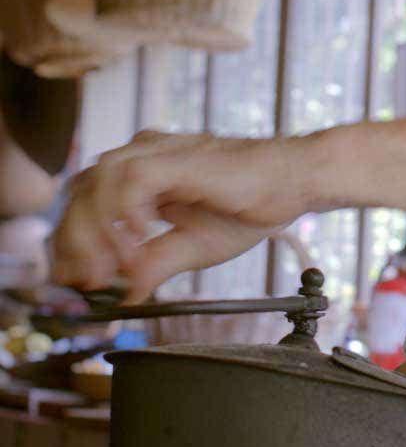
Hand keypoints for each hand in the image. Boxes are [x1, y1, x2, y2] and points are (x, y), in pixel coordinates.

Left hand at [51, 130, 312, 300]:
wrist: (294, 182)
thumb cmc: (251, 205)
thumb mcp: (195, 247)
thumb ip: (156, 264)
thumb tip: (126, 295)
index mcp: (142, 173)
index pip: (85, 202)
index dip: (71, 242)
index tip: (71, 280)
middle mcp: (143, 155)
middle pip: (80, 192)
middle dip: (75, 242)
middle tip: (86, 283)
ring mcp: (159, 151)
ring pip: (97, 183)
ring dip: (96, 232)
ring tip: (113, 270)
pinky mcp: (179, 156)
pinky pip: (133, 180)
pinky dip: (126, 214)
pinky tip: (140, 241)